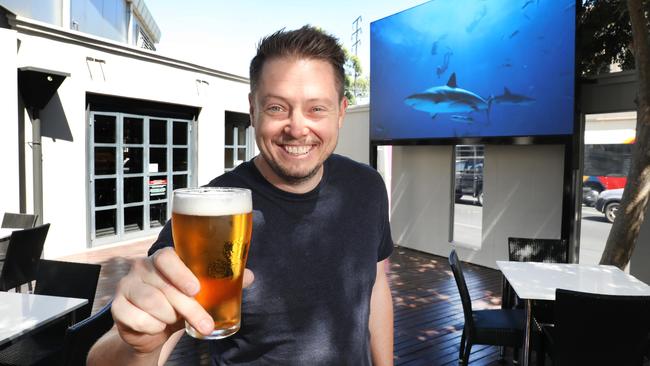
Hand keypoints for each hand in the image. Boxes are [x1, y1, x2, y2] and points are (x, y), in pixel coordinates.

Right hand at [111, 247, 254, 354]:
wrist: (152, 328)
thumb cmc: (177, 303)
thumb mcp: (199, 293)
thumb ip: (222, 282)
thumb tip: (249, 276)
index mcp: (162, 259)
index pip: (167, 257)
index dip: (181, 272)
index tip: (196, 289)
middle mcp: (142, 268)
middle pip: (165, 287)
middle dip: (189, 309)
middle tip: (206, 324)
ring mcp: (126, 286)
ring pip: (152, 303)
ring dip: (170, 317)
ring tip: (175, 321)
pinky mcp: (117, 307)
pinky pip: (138, 319)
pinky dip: (152, 327)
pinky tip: (157, 326)